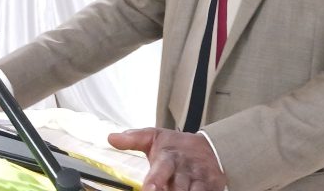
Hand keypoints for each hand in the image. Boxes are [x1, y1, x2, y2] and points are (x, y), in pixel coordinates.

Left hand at [108, 128, 226, 190]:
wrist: (211, 147)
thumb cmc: (178, 146)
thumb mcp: (155, 137)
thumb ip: (134, 139)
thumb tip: (111, 137)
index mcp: (169, 158)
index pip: (162, 169)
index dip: (156, 181)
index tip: (150, 189)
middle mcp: (185, 170)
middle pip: (178, 187)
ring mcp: (199, 180)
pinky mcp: (212, 187)